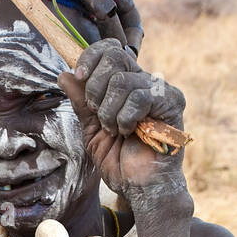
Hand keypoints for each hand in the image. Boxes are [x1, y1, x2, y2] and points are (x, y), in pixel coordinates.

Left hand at [57, 39, 188, 210]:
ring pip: (123, 80)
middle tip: (98, 114)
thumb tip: (65, 74)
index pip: (110, 49)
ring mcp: (160, 90)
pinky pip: (140, 97)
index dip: (91, 58)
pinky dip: (125, 117)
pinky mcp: (172, 102)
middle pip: (115, 56)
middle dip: (95, 87)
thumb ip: (81, 101)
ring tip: (114, 130)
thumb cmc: (119, 159)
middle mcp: (144, 81)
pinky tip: (129, 132)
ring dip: (109, 110)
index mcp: (125, 83)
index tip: (79, 77)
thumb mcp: (90, 128)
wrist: (138, 186)